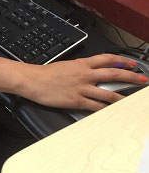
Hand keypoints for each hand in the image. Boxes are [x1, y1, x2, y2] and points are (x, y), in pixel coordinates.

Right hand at [21, 54, 145, 111]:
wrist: (34, 80)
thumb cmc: (47, 74)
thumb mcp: (66, 65)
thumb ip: (80, 68)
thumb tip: (91, 70)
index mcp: (82, 64)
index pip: (107, 59)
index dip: (122, 60)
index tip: (132, 63)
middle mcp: (85, 75)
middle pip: (113, 74)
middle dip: (130, 76)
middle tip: (141, 79)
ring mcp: (82, 88)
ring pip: (108, 92)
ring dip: (123, 96)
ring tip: (133, 100)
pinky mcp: (77, 101)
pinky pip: (95, 106)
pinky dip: (106, 109)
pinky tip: (113, 112)